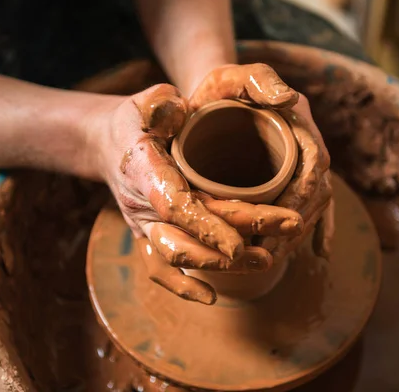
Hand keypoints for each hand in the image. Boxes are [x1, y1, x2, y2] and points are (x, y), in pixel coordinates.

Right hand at [86, 83, 304, 303]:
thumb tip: (178, 106)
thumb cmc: (135, 121)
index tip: (239, 243)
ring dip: (220, 265)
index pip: (175, 205)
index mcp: (143, 172)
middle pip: (185, 236)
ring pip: (178, 256)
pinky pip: (160, 269)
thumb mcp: (145, 101)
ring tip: (268, 257)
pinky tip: (211, 297)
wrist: (111, 144)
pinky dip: (183, 287)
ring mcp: (145, 225)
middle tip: (286, 229)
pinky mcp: (151, 235)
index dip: (206, 226)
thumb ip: (159, 102)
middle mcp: (141, 206)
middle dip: (234, 243)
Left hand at [190, 64, 333, 259]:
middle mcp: (305, 144)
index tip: (283, 219)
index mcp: (298, 122)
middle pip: (316, 189)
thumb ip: (259, 80)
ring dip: (297, 232)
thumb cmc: (219, 88)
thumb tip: (289, 98)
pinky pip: (311, 206)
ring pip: (313, 203)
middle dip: (297, 222)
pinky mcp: (290, 178)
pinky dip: (317, 230)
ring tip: (272, 255)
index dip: (303, 193)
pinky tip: (317, 253)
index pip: (313, 162)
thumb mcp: (232, 77)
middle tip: (270, 249)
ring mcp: (299, 163)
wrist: (212, 98)